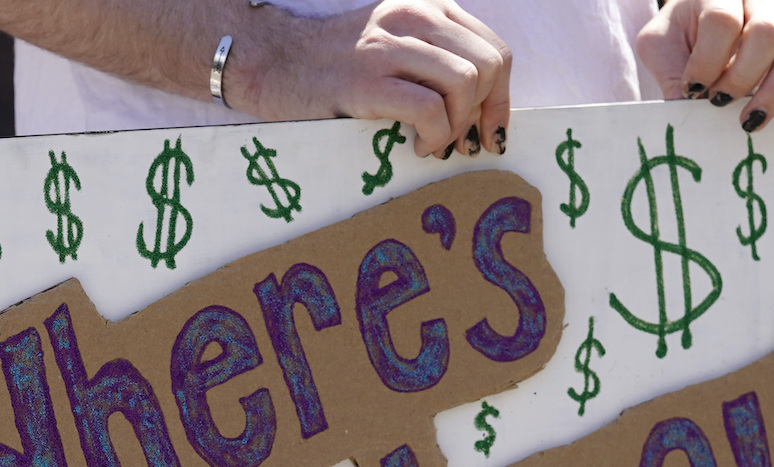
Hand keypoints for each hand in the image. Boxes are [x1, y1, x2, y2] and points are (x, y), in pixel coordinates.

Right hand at [239, 1, 512, 159]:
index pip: (494, 50)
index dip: (501, 97)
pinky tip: (416, 146)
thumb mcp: (394, 44)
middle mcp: (413, 17)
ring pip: (465, 83)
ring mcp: (388, 47)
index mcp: (426, 8)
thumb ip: (435, 59)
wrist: (272, 63)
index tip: (488, 129)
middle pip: (488, 65)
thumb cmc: (333, 67)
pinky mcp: (366, 81)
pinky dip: (434, 136)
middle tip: (463, 143)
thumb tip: (484, 107)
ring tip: (435, 144)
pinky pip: (430, 109)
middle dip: (486, 113)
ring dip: (458, 126)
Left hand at [636, 0, 773, 131]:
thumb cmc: (682, 36)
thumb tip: (685, 115)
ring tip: (748, 122)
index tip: (692, 90)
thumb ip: (667, 72)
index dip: (707, 62)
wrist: (704, 25)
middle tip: (719, 103)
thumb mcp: (660, 47)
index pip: (722, 21)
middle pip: (768, 33)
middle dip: (741, 78)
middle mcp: (763, 0)